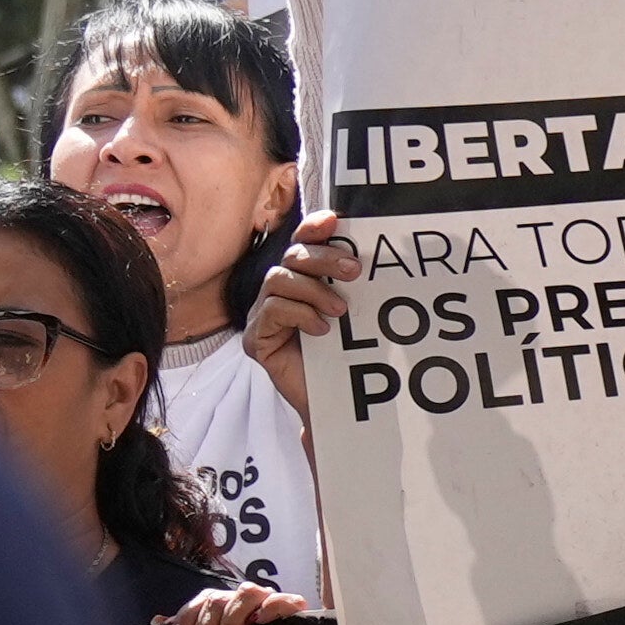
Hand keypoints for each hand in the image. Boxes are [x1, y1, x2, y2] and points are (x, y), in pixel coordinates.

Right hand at [235, 214, 366, 364]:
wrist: (338, 403)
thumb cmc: (346, 356)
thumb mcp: (356, 315)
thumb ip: (353, 287)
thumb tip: (367, 256)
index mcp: (302, 279)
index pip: (302, 242)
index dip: (314, 228)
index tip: (335, 221)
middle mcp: (278, 292)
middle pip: (292, 256)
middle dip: (323, 258)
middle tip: (354, 271)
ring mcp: (263, 315)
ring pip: (278, 279)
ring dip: (313, 290)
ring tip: (340, 311)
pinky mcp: (256, 339)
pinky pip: (272, 311)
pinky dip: (299, 315)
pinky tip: (320, 330)